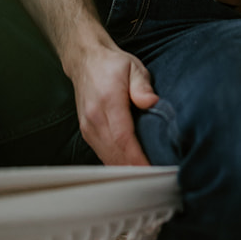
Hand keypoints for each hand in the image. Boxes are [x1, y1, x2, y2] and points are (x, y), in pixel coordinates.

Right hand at [72, 43, 159, 165]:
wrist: (86, 61)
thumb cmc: (112, 65)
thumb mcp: (133, 67)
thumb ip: (142, 85)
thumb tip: (151, 102)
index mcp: (108, 101)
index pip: (122, 137)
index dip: (136, 157)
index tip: (150, 170)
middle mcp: (94, 117)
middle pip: (114, 152)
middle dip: (134, 168)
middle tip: (154, 178)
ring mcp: (88, 126)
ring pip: (106, 157)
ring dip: (125, 169)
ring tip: (145, 176)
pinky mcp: (86, 132)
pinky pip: (102, 153)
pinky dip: (116, 163)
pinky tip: (130, 167)